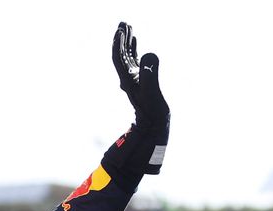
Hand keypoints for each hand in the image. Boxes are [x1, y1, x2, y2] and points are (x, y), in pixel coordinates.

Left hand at [112, 22, 169, 141]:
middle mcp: (127, 79)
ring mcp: (133, 80)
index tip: (120, 30)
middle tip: (123, 23)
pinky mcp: (140, 81)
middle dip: (121, 38)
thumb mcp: (152, 93)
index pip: (118, 58)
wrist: (154, 126)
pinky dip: (134, 49)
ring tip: (128, 27)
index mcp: (127, 81)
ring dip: (126, 41)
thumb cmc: (154, 112)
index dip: (118, 44)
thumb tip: (149, 55)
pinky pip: (134, 61)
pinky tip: (136, 41)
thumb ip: (150, 75)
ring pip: (126, 56)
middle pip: (120, 55)